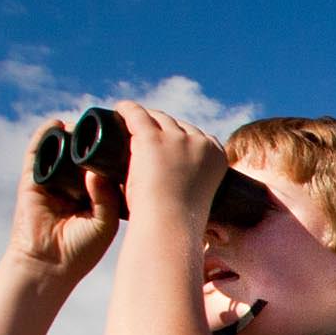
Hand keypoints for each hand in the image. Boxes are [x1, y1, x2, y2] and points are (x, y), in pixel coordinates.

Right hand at [6, 126, 121, 283]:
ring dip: (72, 133)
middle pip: (83, 154)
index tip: (130, 136)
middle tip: (110, 123)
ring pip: (62, 149)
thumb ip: (107, 195)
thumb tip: (99, 169)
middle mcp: (73, 184)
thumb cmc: (81, 250)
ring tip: (85, 121)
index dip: (114, 152)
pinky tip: (57, 124)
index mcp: (93, 194)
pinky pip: (37, 152)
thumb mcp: (105, 221)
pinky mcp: (31, 180)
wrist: (50, 266)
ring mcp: (52, 181)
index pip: (103, 166)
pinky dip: (45, 135)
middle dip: (93, 139)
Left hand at [110, 102, 229, 227]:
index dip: (181, 136)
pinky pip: (137, 115)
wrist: (170, 225)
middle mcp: (199, 142)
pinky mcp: (152, 138)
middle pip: (178, 124)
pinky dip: (127, 110)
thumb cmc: (180, 223)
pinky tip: (119, 109)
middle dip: (163, 126)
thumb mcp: (199, 203)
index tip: (168, 141)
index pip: (198, 136)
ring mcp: (176, 138)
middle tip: (146, 133)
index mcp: (216, 155)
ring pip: (158, 118)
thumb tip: (182, 193)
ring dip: (145, 117)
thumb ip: (196, 192)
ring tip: (130, 121)